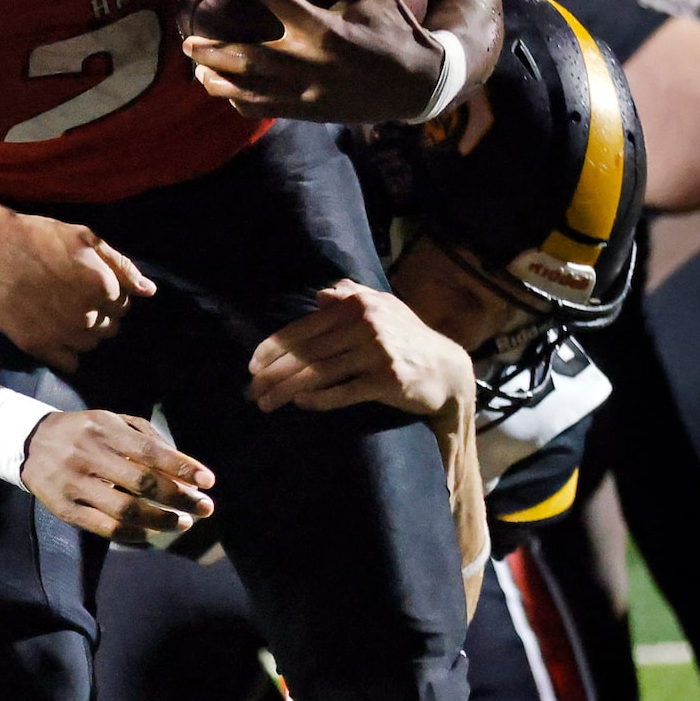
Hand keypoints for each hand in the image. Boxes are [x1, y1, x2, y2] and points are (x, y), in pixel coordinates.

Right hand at [0, 212, 152, 372]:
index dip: (109, 295)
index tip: (89, 285)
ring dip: (84, 333)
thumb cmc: (39, 238)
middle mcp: (88, 316)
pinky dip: (67, 353)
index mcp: (104, 288)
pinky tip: (54, 333)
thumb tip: (149, 291)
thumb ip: (122, 266)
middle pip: (109, 327)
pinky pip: (70, 363)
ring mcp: (64, 335)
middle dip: (99, 314)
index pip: (123, 305)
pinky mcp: (40, 347)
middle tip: (74, 297)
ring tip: (62, 313)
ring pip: (91, 345)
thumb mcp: (86, 238)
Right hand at [18, 409, 213, 544]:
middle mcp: (89, 456)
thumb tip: (183, 468)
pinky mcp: (66, 510)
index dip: (181, 467)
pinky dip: (134, 534)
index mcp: (104, 430)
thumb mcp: (112, 421)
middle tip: (206, 507)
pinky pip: (105, 528)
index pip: (150, 451)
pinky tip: (153, 533)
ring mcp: (76, 485)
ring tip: (184, 523)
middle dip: (179, 497)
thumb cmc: (83, 432)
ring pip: (125, 510)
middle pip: (142, 483)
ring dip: (161, 520)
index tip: (208, 481)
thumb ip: (146, 438)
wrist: (29, 443)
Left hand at [183, 0, 458, 122]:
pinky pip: (263, 109)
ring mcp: (306, 93)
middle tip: (187, 40)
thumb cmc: (396, 26)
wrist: (418, 84)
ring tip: (196, 69)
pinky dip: (240, 101)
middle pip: (247, 59)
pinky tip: (225, 90)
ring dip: (218, 80)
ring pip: (249, 91)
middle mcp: (310, 64)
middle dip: (212, 51)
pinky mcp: (308, 111)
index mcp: (325, 28)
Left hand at [248, 281, 475, 418]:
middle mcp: (367, 324)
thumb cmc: (409, 339)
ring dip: (286, 390)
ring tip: (266, 404)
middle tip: (251, 393)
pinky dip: (319, 398)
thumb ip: (353, 297)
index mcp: (359, 305)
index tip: (251, 367)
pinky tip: (299, 404)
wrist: (448, 370)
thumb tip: (321, 295)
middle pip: (307, 352)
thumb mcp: (385, 308)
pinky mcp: (388, 380)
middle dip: (273, 374)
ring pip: (319, 372)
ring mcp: (378, 352)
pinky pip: (344, 390)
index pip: (304, 328)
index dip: (273, 348)